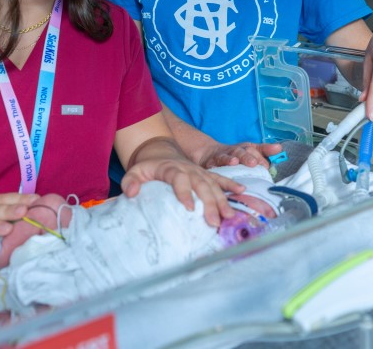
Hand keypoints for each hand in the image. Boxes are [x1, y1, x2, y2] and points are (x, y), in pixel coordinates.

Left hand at [122, 151, 243, 226]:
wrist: (159, 150)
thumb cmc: (147, 166)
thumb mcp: (135, 171)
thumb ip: (130, 181)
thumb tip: (130, 193)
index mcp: (171, 168)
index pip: (178, 178)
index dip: (184, 192)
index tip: (188, 207)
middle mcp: (188, 169)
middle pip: (201, 184)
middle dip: (208, 203)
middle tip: (213, 222)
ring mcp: (199, 171)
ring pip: (213, 184)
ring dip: (222, 200)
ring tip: (229, 216)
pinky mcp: (205, 174)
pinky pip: (220, 178)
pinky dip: (230, 185)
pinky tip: (241, 192)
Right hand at [198, 141, 283, 168]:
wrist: (210, 153)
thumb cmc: (235, 154)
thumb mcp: (251, 150)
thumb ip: (265, 150)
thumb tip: (280, 148)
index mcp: (245, 148)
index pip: (254, 151)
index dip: (260, 158)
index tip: (266, 166)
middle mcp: (234, 151)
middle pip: (240, 152)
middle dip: (246, 157)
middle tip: (253, 163)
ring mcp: (221, 156)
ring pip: (225, 157)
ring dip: (229, 159)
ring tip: (234, 162)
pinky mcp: (210, 163)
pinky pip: (211, 164)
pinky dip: (213, 165)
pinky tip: (214, 167)